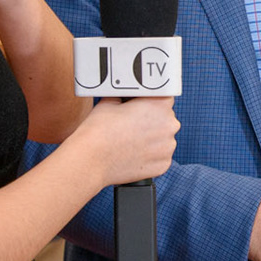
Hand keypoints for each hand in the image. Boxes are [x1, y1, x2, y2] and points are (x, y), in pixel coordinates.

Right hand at [63, 97, 177, 185]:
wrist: (91, 159)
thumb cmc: (99, 130)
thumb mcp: (111, 101)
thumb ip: (125, 96)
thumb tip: (124, 95)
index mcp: (160, 105)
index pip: (165, 97)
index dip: (152, 101)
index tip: (144, 107)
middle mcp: (169, 125)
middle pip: (166, 119)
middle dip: (152, 121)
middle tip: (133, 126)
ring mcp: (168, 147)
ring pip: (164, 139)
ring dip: (153, 140)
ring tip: (131, 142)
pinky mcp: (163, 165)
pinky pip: (160, 157)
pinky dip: (150, 156)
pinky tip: (133, 155)